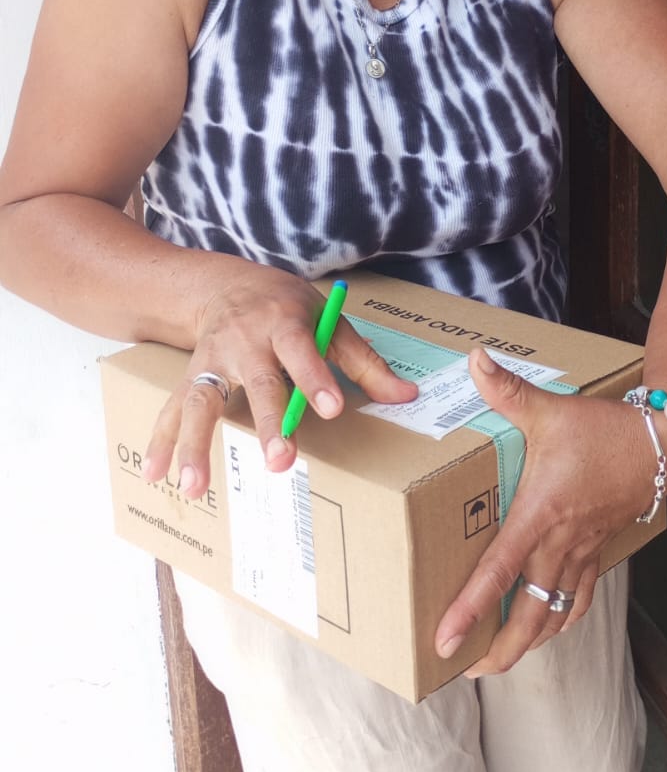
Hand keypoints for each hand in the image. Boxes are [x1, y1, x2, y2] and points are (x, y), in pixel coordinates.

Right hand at [142, 264, 416, 497]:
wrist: (224, 284)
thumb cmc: (286, 307)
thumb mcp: (327, 320)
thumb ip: (363, 361)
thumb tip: (406, 396)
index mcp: (285, 322)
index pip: (302, 350)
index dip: (315, 378)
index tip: (332, 409)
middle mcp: (245, 341)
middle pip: (257, 382)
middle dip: (267, 421)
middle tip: (278, 461)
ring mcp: (212, 360)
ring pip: (201, 400)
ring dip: (195, 443)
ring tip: (194, 486)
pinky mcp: (190, 376)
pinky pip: (172, 409)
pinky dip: (162, 442)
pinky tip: (155, 476)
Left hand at [434, 348, 661, 675]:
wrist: (662, 442)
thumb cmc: (603, 428)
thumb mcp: (550, 408)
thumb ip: (507, 389)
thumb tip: (474, 360)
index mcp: (541, 514)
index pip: (499, 571)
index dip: (471, 609)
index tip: (446, 641)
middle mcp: (561, 543)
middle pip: (529, 614)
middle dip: (498, 650)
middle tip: (464, 670)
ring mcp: (582, 552)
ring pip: (555, 614)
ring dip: (527, 642)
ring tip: (496, 662)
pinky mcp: (597, 551)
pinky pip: (580, 599)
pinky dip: (561, 621)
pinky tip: (546, 631)